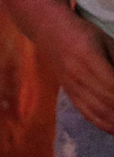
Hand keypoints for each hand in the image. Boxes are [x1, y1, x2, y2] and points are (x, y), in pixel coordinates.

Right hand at [53, 17, 113, 132]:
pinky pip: (87, 113)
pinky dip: (104, 124)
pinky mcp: (69, 94)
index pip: (113, 85)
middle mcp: (77, 75)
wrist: (49, 32)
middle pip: (107, 101)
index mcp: (88, 57)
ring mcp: (71, 86)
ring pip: (98, 111)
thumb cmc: (83, 33)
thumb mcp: (107, 42)